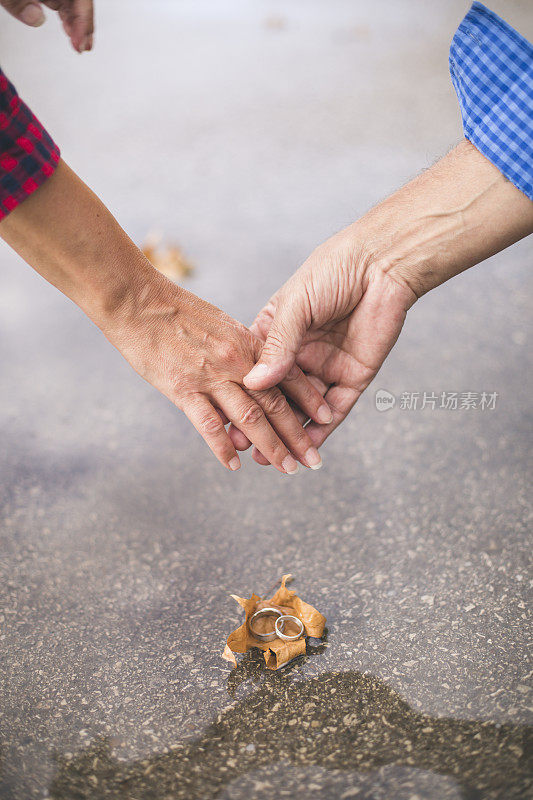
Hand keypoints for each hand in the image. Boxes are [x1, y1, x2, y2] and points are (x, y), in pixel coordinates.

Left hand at [1, 0, 93, 51]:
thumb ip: (18, 2)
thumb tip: (35, 18)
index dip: (82, 19)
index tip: (78, 40)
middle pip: (79, 0)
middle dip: (83, 25)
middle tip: (81, 47)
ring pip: (73, 3)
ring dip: (77, 24)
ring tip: (78, 44)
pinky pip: (63, 3)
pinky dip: (68, 18)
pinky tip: (70, 32)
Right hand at [104, 275, 328, 472]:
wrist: (137, 299)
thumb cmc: (174, 307)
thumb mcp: (220, 322)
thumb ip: (241, 348)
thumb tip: (258, 372)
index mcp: (247, 341)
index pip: (288, 374)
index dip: (309, 398)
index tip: (327, 418)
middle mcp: (235, 360)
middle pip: (275, 403)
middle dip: (298, 434)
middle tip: (313, 460)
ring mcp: (210, 375)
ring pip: (251, 417)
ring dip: (272, 446)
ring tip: (287, 468)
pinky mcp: (182, 388)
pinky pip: (208, 424)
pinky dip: (223, 446)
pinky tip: (235, 464)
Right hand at [229, 227, 414, 462]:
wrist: (381, 263)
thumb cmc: (333, 271)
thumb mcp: (297, 305)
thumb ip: (278, 345)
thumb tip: (255, 383)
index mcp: (276, 334)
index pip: (254, 373)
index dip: (241, 398)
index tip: (225, 423)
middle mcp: (299, 354)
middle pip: (277, 398)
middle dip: (263, 425)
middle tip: (246, 449)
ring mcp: (325, 367)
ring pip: (305, 410)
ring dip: (290, 435)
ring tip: (272, 458)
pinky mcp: (353, 376)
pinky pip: (337, 409)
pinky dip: (323, 430)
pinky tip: (309, 448)